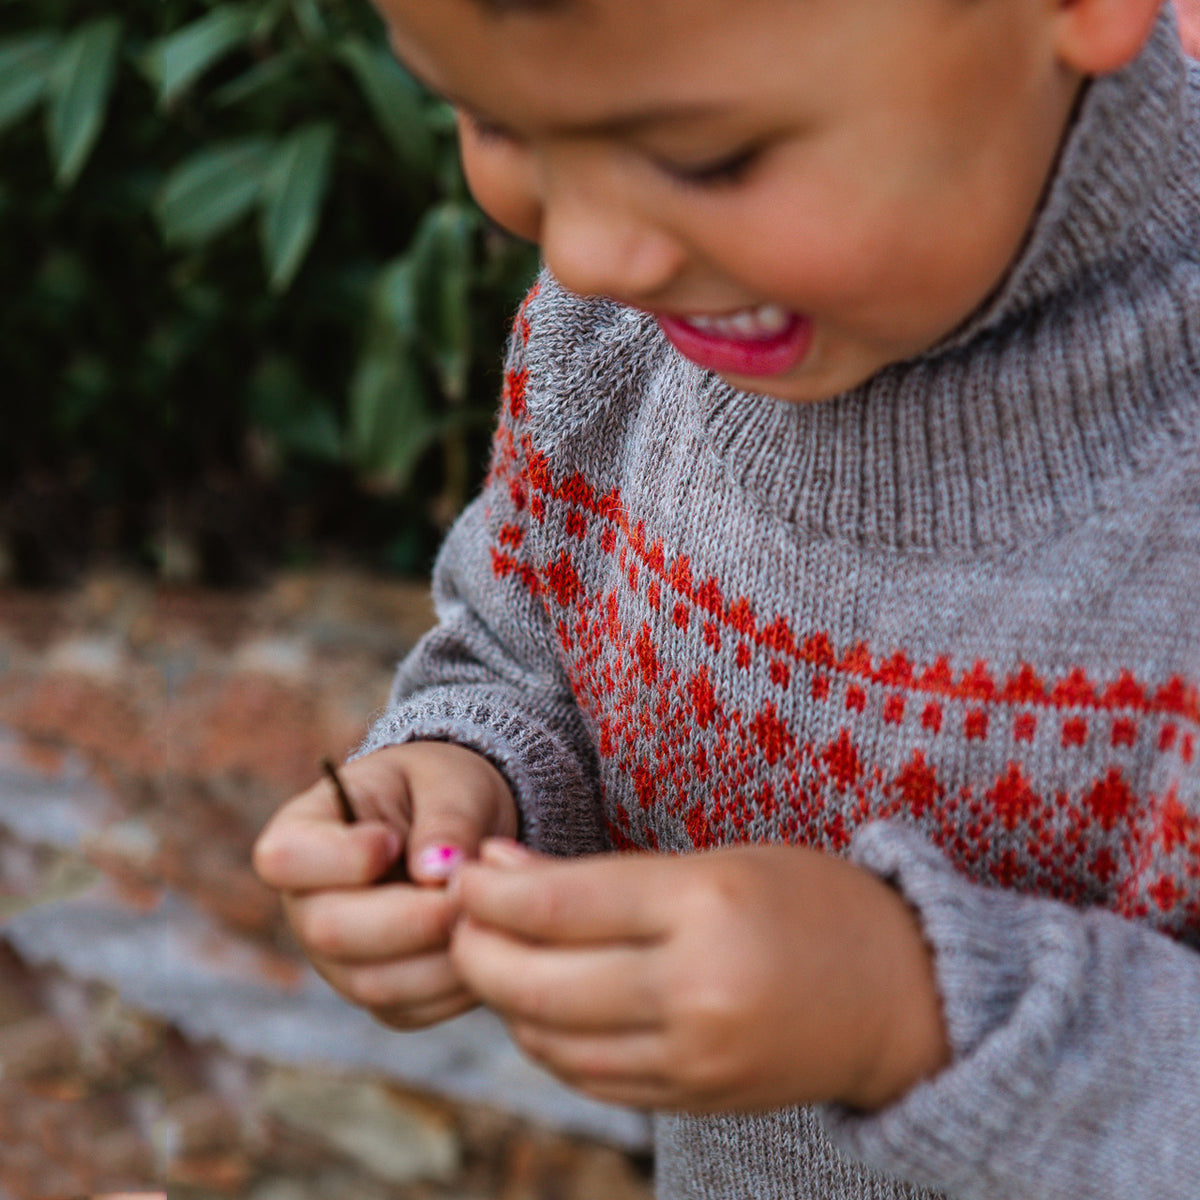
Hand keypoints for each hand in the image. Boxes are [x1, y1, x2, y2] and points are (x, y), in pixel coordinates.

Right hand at [252, 742, 517, 1027]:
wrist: (466, 829)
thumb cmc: (444, 789)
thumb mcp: (450, 781)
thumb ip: (446, 817)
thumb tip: (435, 872)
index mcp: (302, 833)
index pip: (283, 859)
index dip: (340, 858)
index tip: (392, 841)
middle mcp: (307, 905)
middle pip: (328, 931)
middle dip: (408, 917)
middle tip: (465, 892)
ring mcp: (337, 959)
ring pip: (372, 984)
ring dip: (440, 955)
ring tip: (483, 912)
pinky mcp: (381, 995)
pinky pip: (411, 1008)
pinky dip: (456, 984)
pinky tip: (485, 940)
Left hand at [451, 840, 949, 1111]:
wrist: (904, 997)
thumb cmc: (809, 903)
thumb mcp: (715, 862)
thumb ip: (605, 878)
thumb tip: (500, 871)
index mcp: (704, 906)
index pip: (557, 904)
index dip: (489, 891)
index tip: (462, 872)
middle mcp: (695, 989)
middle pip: (536, 983)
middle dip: (474, 948)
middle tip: (457, 917)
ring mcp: (694, 1058)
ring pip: (550, 1040)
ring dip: (503, 998)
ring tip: (495, 955)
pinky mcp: (692, 1099)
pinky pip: (588, 1079)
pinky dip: (548, 1043)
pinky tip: (544, 1007)